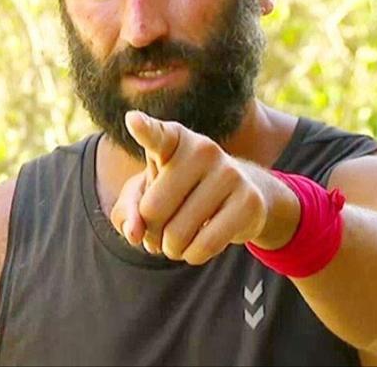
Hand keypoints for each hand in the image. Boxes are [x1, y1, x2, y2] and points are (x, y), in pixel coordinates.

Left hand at [110, 110, 299, 263]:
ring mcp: (229, 173)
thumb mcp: (147, 193)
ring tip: (177, 239)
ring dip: (170, 248)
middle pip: (152, 210)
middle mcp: (203, 149)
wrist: (237, 194)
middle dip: (150, 232)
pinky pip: (204, 246)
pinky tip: (197, 245)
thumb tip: (134, 233)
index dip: (144, 129)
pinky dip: (192, 255)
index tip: (131, 120)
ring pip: (177, 233)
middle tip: (159, 229)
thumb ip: (127, 211)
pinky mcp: (249, 201)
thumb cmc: (179, 191)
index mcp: (174, 139)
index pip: (156, 135)